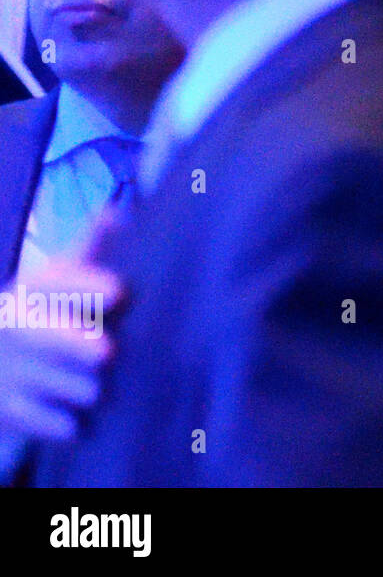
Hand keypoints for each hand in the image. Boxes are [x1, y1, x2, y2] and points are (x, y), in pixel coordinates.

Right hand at [0, 263, 120, 442]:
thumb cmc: (45, 315)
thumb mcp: (59, 281)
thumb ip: (87, 248)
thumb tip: (116, 210)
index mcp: (28, 291)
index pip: (52, 282)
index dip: (84, 285)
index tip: (119, 291)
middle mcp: (9, 324)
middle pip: (38, 333)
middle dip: (71, 342)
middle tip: (105, 351)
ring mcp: (3, 368)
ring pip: (43, 379)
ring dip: (75, 388)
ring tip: (92, 389)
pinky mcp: (2, 409)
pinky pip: (37, 420)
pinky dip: (57, 423)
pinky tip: (72, 422)